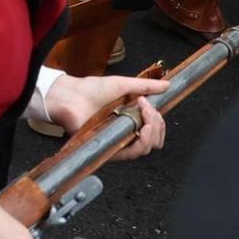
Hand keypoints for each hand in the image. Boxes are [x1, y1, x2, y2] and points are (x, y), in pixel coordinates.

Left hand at [43, 73, 169, 158]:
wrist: (71, 96)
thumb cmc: (91, 90)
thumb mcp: (122, 84)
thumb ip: (145, 87)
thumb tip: (167, 86)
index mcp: (131, 117)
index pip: (155, 128)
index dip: (159, 120)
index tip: (149, 104)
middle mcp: (127, 131)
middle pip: (154, 139)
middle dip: (158, 125)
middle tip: (147, 110)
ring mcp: (118, 141)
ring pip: (146, 148)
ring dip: (152, 134)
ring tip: (146, 120)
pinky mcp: (109, 149)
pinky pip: (131, 153)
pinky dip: (142, 143)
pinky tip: (143, 130)